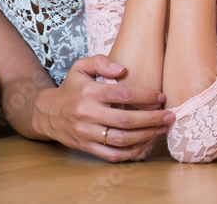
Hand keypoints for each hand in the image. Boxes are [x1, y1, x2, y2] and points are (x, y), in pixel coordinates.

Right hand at [32, 55, 174, 162]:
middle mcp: (87, 113)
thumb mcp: (80, 67)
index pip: (123, 95)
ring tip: (161, 130)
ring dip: (146, 136)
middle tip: (169, 116)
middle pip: (126, 120)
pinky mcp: (87, 147)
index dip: (145, 96)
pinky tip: (145, 144)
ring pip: (122, 140)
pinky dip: (132, 152)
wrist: (47, 112)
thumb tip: (122, 69)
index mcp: (89, 92)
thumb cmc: (71, 88)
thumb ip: (101, 62)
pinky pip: (113, 154)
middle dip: (152, 119)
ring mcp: (87, 133)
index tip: (161, 97)